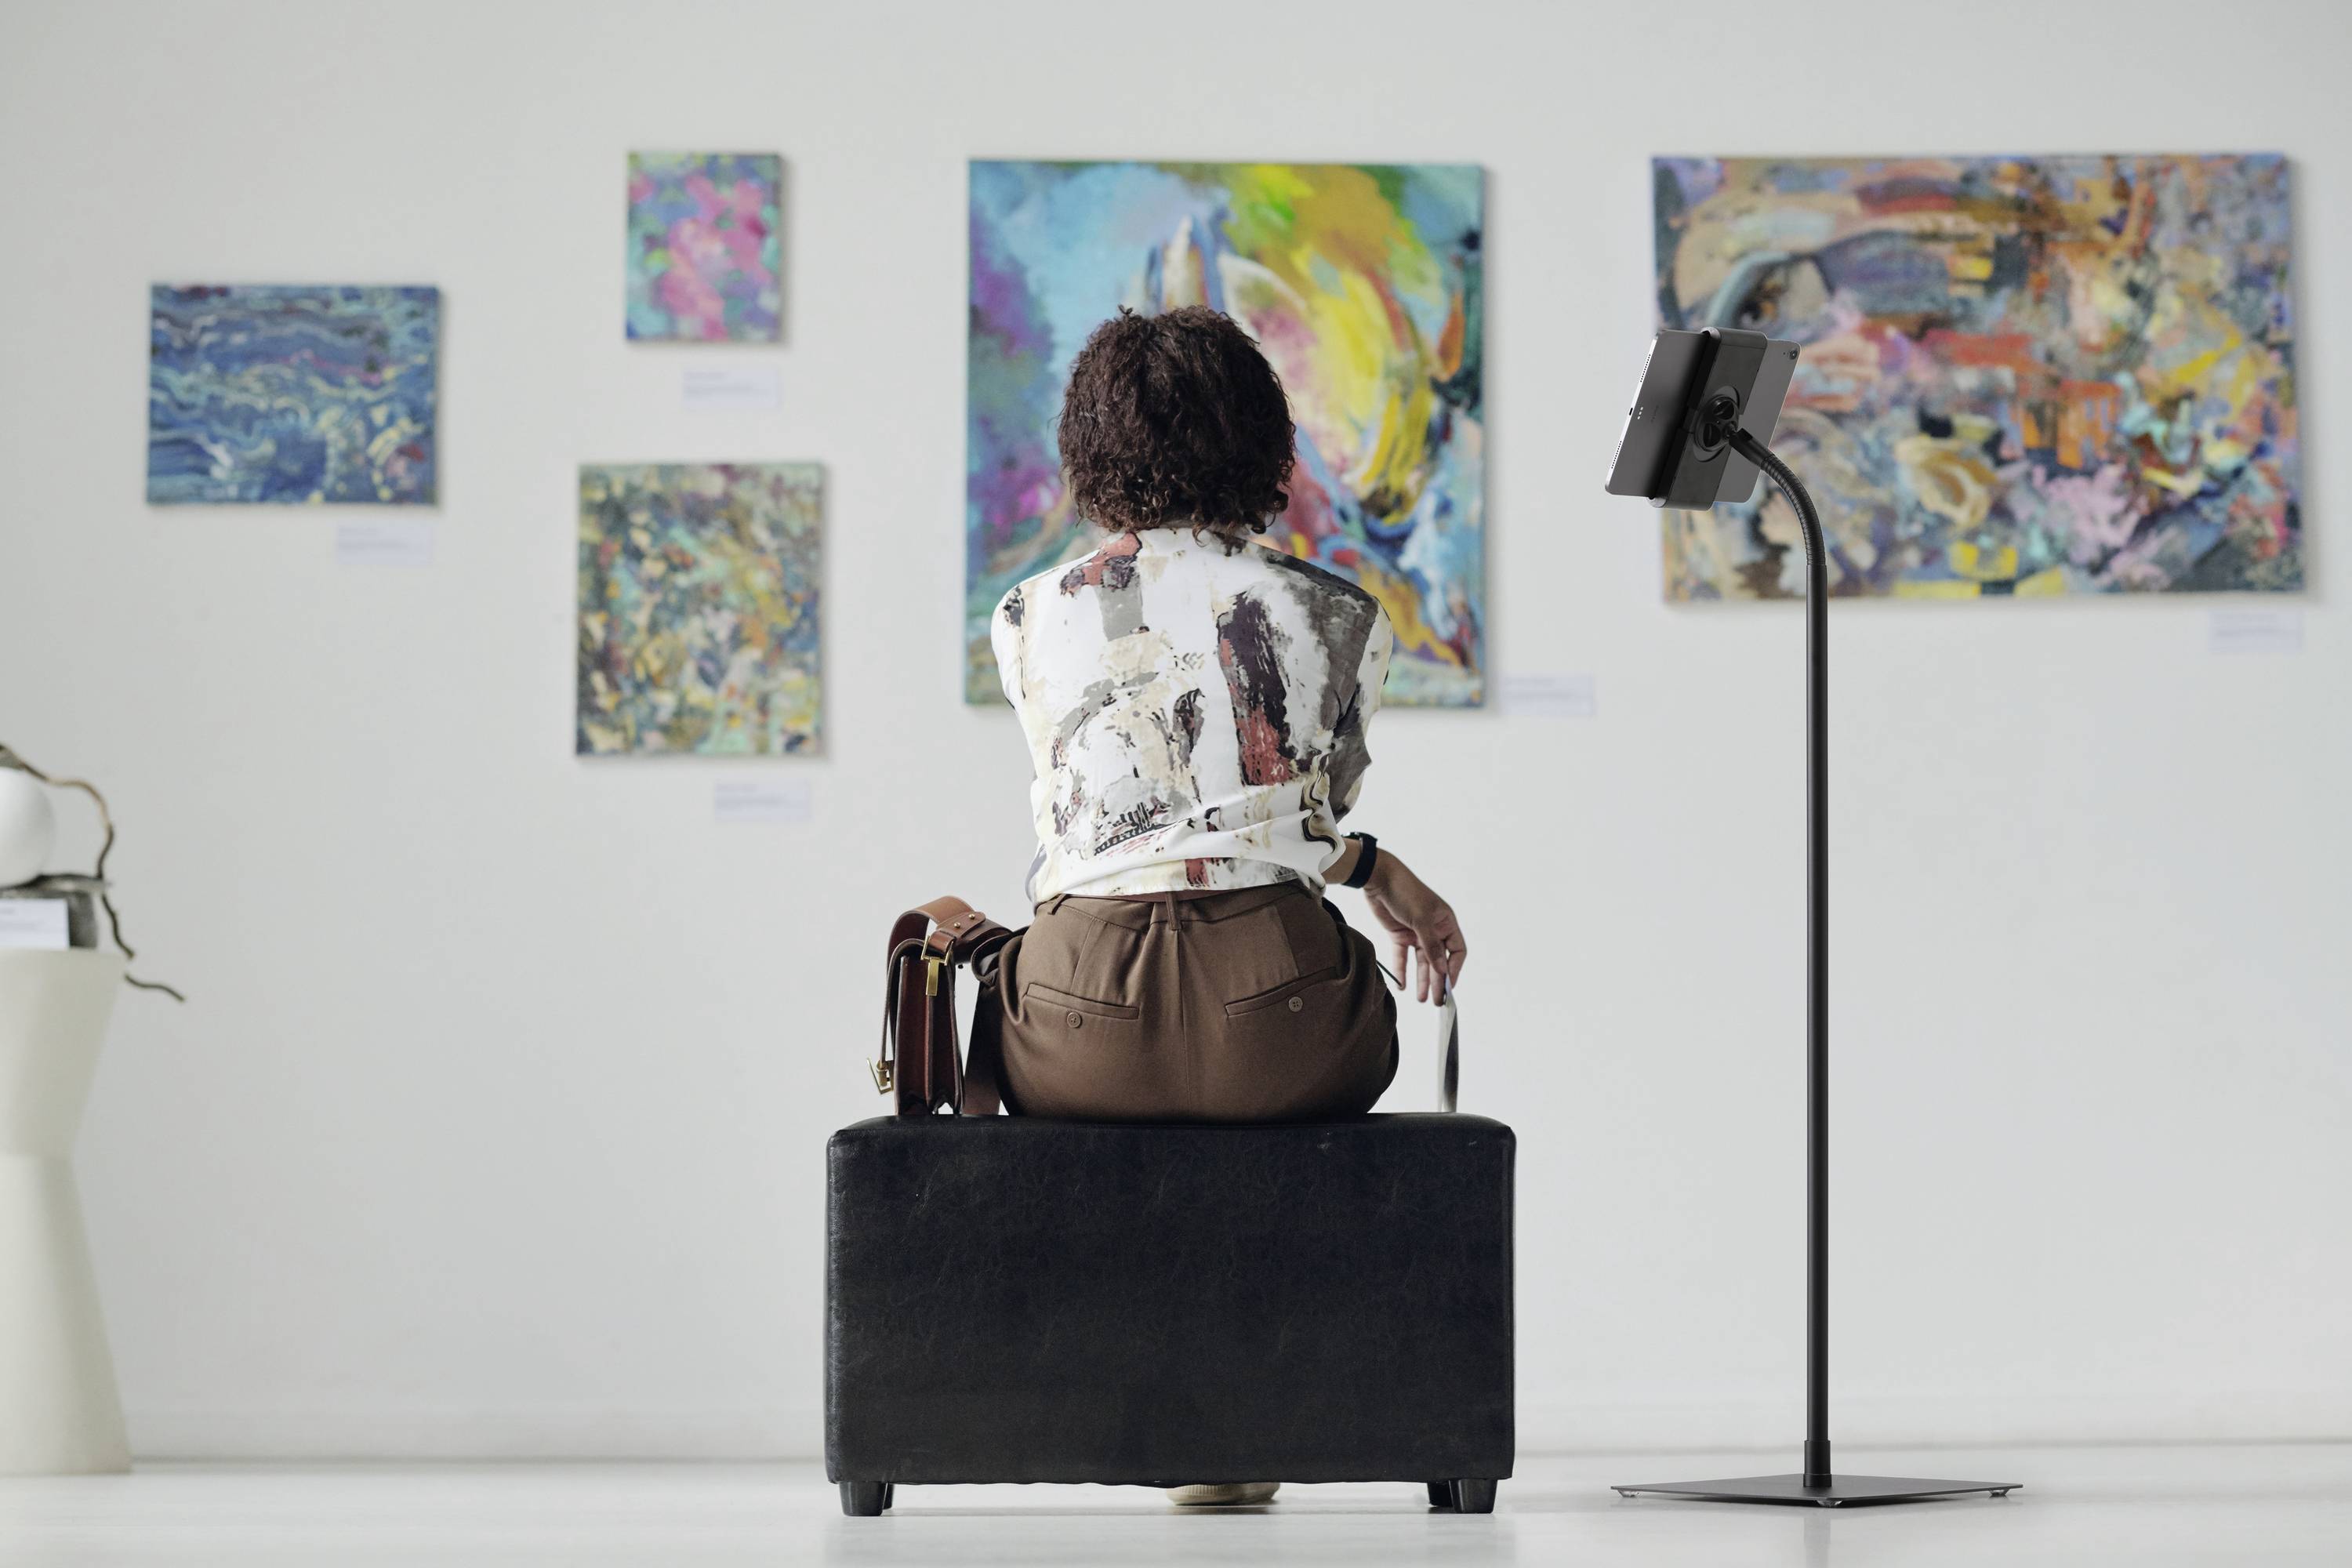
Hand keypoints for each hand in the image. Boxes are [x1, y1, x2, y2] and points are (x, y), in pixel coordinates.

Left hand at [1362, 853, 1466, 1002]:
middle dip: (1438, 980)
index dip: (1454, 969)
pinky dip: (1402, 970)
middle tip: (1436, 1001)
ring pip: (1422, 962)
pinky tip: (1402, 986)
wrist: (1378, 878)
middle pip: (1439, 960)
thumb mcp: (1421, 919)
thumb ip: (1432, 946)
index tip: (1449, 985)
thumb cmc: (1406, 892)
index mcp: (1446, 922)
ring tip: (1422, 999)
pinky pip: (1403, 957)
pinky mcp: (1399, 934)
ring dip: (1422, 980)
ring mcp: (1416, 933)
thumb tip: (1443, 971)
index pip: (1456, 951)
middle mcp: (1433, 929)